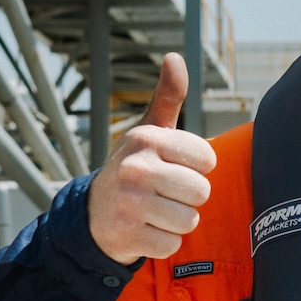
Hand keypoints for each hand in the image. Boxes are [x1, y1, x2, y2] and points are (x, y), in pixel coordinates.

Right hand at [85, 54, 215, 265]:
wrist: (93, 214)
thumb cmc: (134, 168)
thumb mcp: (149, 130)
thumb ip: (168, 96)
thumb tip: (175, 56)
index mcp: (146, 139)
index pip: (207, 159)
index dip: (197, 168)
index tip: (176, 167)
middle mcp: (135, 168)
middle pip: (200, 192)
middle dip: (188, 197)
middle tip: (164, 194)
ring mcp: (130, 204)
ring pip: (189, 220)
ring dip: (177, 221)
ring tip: (155, 212)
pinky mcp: (128, 236)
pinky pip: (172, 244)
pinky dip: (164, 241)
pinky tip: (146, 229)